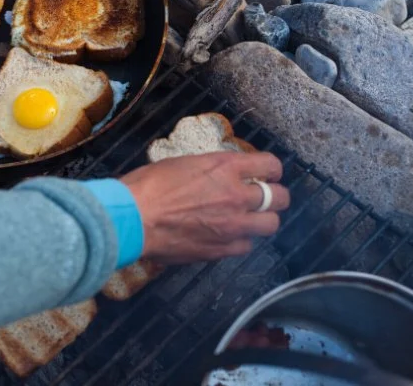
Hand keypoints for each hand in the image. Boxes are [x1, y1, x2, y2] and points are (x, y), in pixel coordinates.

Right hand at [120, 152, 289, 263]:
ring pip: (270, 225)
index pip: (270, 165)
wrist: (133, 218)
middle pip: (280, 197)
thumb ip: (210, 170)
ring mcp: (233, 225)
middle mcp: (237, 195)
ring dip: (262, 221)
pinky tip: (227, 236)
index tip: (268, 173)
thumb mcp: (183, 164)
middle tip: (265, 198)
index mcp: (226, 167)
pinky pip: (246, 246)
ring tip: (250, 220)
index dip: (272, 170)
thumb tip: (218, 176)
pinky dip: (240, 241)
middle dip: (275, 197)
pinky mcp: (222, 249)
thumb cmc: (148, 186)